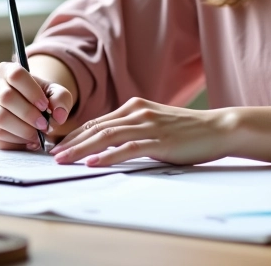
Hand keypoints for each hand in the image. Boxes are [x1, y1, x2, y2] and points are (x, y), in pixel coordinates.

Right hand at [0, 61, 74, 150]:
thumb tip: (59, 115)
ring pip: (0, 118)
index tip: (45, 106)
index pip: (16, 75)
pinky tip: (29, 141)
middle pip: (6, 97)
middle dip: (28, 114)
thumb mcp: (57, 94)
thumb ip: (61, 99)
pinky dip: (15, 142)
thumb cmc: (44, 98)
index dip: (32, 91)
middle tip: (44, 125)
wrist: (32, 109)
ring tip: (38, 135)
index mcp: (9, 70)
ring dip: (22, 130)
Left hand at [49, 97, 233, 166]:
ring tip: (64, 159)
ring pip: (107, 136)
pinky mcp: (159, 141)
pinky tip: (93, 162)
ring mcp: (149, 126)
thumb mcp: (157, 123)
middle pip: (98, 127)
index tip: (60, 146)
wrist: (218, 128)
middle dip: (72, 142)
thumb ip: (135, 128)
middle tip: (53, 154)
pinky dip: (108, 156)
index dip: (77, 133)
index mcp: (137, 107)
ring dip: (82, 149)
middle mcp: (139, 113)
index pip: (99, 121)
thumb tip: (110, 142)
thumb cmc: (188, 129)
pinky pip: (128, 148)